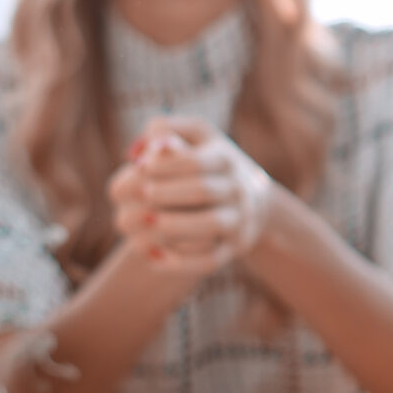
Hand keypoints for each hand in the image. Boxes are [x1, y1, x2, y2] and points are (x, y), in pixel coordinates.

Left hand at [106, 116, 273, 273]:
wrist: (254, 202)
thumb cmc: (210, 163)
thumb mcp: (197, 137)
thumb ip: (167, 129)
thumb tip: (144, 150)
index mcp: (226, 159)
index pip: (196, 160)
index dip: (166, 164)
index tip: (139, 166)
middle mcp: (237, 189)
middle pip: (204, 191)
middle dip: (169, 192)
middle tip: (142, 194)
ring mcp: (239, 221)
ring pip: (211, 225)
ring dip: (176, 225)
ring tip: (146, 222)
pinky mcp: (234, 249)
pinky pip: (210, 260)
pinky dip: (183, 262)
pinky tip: (154, 258)